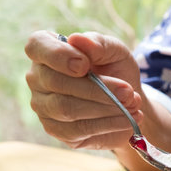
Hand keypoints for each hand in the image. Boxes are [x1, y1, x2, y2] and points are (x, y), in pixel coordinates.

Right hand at [25, 30, 142, 149]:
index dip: (59, 56)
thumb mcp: (115, 51)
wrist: (129, 101)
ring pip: (68, 108)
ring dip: (107, 108)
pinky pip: (79, 129)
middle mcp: (38, 78)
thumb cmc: (116, 69)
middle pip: (57, 83)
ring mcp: (44, 106)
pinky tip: (128, 119)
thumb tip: (78, 40)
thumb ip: (99, 44)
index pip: (37, 47)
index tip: (85, 65)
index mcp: (47, 51)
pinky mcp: (57, 130)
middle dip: (99, 89)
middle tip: (128, 92)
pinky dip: (108, 124)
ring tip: (133, 104)